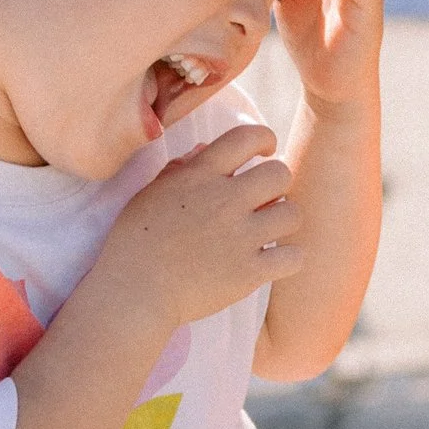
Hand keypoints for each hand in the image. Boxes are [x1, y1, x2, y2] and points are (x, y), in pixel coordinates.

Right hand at [100, 116, 299, 329]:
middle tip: (264, 199)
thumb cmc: (135, 241)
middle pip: (280, 173)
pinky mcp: (250, 272)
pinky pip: (294, 256)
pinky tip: (273, 260)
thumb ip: (182, 169)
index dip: (264, 139)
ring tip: (267, 230)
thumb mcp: (151, 193)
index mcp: (199, 176)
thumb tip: (206, 150)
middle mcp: (225, 200)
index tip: (263, 152)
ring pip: (292, 213)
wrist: (133, 292)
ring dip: (283, 219)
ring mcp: (240, 237)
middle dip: (276, 183)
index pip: (248, 136)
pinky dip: (289, 258)